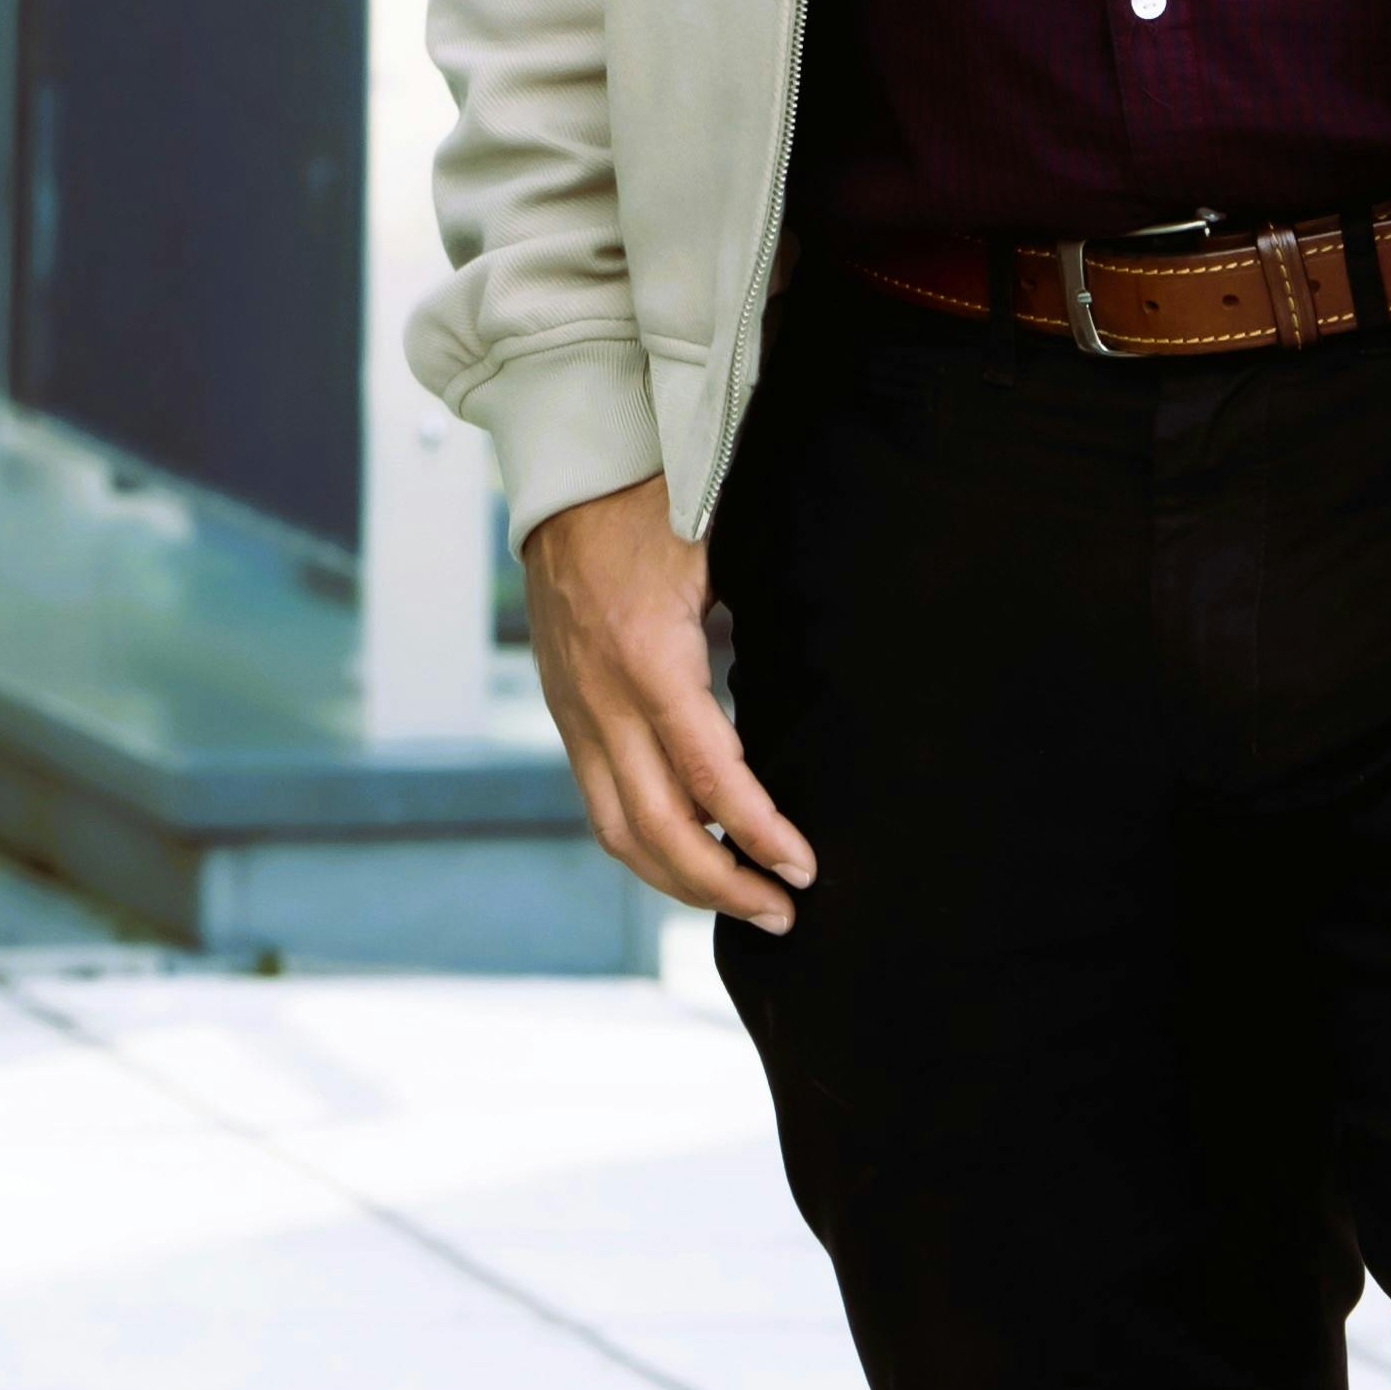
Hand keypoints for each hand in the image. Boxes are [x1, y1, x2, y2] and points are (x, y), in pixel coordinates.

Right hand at [522, 479, 815, 931]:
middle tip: (783, 912)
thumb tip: (824, 692)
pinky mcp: (566, 713)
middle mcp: (602, 698)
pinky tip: (692, 855)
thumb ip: (758, 623)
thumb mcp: (720, 552)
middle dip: (722, 884)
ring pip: (617, 830)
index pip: (709, 776)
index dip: (759, 833)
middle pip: (656, 827)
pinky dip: (645, 844)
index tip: (804, 868)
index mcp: (649, 657)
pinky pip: (600, 802)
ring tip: (741, 902)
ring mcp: (575, 710)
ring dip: (678, 881)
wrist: (567, 477)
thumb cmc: (655, 503)